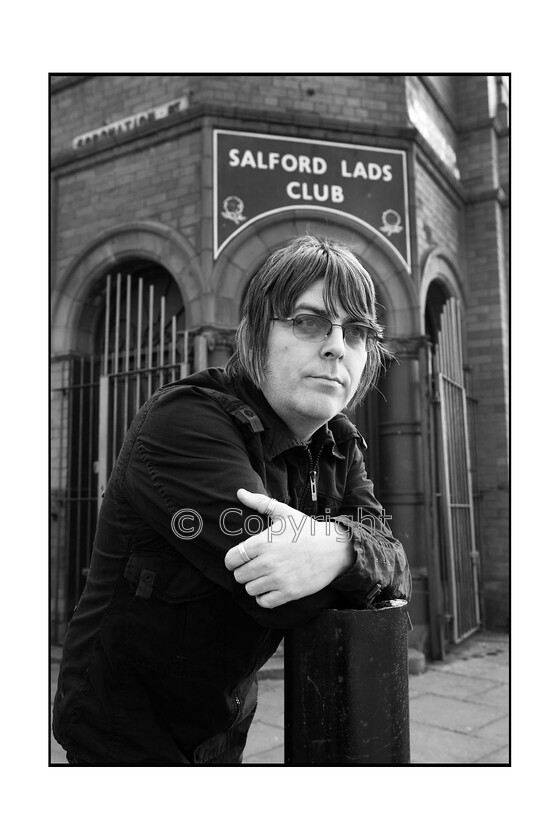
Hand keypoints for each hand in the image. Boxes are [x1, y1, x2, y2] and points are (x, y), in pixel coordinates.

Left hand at [224, 488, 353, 608]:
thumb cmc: (307, 530)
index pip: (232, 559)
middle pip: (239, 576)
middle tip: (254, 567)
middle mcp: (268, 562)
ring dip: (254, 584)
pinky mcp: (289, 593)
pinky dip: (264, 597)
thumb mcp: (284, 512)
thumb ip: (260, 502)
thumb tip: (239, 492)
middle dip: (244, 572)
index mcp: (263, 543)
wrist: (334, 549)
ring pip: (250, 590)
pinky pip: (264, 602)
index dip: (232, 560)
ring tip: (263, 577)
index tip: (240, 559)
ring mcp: (279, 579)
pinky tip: (270, 588)